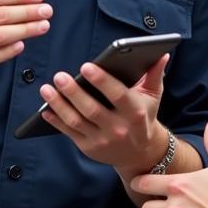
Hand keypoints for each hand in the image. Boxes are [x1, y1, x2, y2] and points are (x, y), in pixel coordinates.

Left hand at [38, 55, 168, 173]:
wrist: (140, 153)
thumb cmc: (144, 116)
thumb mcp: (153, 96)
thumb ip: (155, 75)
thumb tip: (161, 54)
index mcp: (135, 112)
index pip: (118, 95)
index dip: (101, 81)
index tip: (85, 66)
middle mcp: (119, 128)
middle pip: (92, 109)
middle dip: (74, 92)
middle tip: (59, 76)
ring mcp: (103, 140)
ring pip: (77, 121)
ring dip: (59, 105)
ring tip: (46, 89)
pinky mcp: (89, 148)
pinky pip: (69, 133)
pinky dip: (55, 121)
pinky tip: (45, 108)